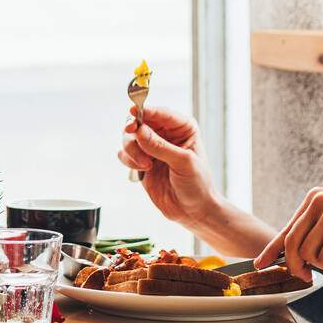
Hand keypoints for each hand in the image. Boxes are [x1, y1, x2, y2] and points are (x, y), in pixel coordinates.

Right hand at [118, 105, 224, 230]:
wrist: (193, 211)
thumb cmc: (197, 184)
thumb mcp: (183, 162)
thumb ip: (160, 146)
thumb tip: (139, 130)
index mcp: (182, 128)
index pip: (161, 113)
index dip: (146, 110)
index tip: (133, 111)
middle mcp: (165, 134)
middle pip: (139, 121)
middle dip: (133, 130)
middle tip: (133, 135)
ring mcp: (151, 147)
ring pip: (129, 137)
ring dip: (133, 150)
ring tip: (146, 165)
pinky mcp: (140, 161)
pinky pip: (125, 153)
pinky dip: (129, 160)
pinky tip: (143, 170)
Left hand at [257, 187, 322, 280]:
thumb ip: (308, 235)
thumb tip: (281, 257)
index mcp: (314, 197)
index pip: (287, 228)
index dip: (272, 249)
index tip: (260, 264)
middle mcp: (319, 200)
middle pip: (292, 243)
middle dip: (296, 265)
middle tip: (306, 276)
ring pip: (306, 254)